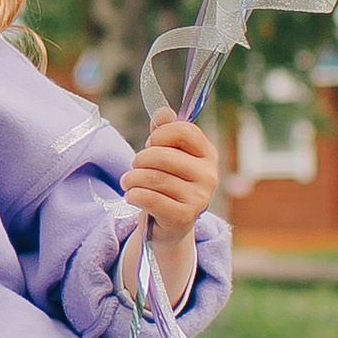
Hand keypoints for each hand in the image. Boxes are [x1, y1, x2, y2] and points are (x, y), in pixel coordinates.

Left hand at [121, 108, 218, 307]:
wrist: (169, 225)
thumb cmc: (168, 184)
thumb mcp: (167, 155)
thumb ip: (165, 132)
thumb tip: (163, 112)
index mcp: (208, 154)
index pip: (184, 131)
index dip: (160, 135)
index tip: (151, 144)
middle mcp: (209, 175)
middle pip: (163, 155)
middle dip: (139, 160)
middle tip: (134, 167)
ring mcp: (199, 198)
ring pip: (152, 178)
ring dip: (131, 179)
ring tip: (128, 182)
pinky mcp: (184, 217)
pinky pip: (149, 198)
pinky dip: (134, 195)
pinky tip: (132, 196)